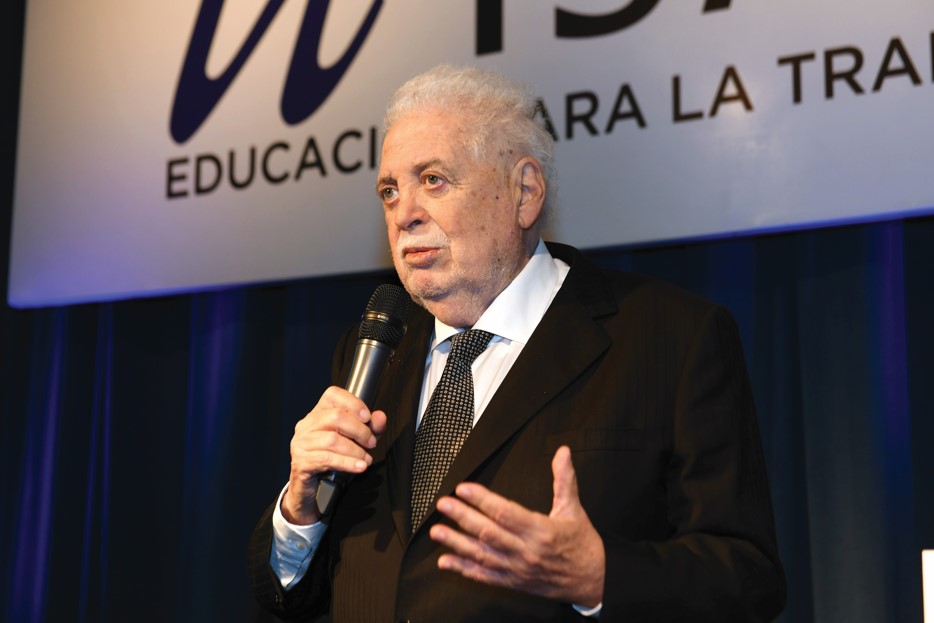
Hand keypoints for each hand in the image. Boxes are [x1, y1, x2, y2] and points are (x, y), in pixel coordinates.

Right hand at [282, 386, 386, 524]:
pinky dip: (347, 463)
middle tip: (371, 443)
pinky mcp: (301, 462)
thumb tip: (380, 417)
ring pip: (332, 439)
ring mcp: (301, 443)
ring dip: (356, 450)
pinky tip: (359, 466)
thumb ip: (370, 428)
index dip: (353, 403)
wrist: (312, 489)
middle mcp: (306, 425)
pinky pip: (327, 459)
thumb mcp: (356, 442)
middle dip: (359, 430)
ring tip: (366, 458)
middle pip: (335, 416)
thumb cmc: (332, 460)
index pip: (332, 395)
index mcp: (317, 414)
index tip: (367, 417)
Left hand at [430, 446, 604, 606]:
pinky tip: (446, 561)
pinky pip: (484, 576)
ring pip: (482, 555)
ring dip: (456, 543)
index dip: (482, 500)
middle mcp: (526, 551)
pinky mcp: (513, 582)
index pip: (505, 512)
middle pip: (488, 532)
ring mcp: (517, 569)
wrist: (593, 580)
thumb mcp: (574, 509)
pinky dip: (464, 569)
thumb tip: (563, 452)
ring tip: (437, 531)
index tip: (464, 488)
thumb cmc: (582, 543)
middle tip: (444, 505)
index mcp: (541, 530)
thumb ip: (565, 479)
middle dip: (463, 517)